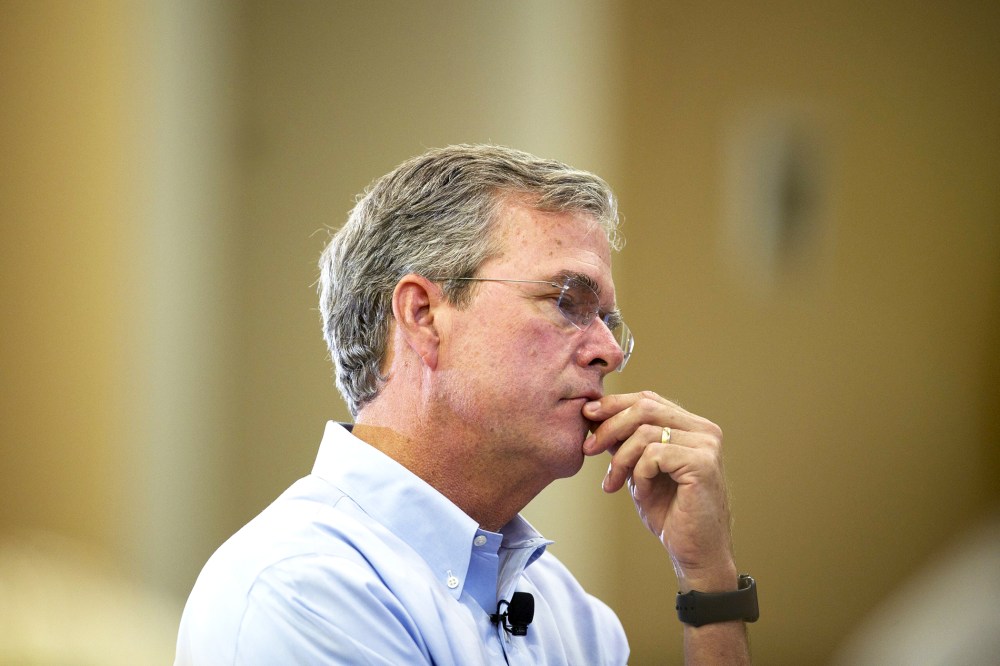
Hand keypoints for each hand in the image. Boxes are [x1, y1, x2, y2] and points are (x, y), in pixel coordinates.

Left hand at [582, 391, 736, 591]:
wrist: (695, 553)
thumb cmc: (670, 513)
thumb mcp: (640, 470)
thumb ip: (626, 442)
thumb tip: (595, 415)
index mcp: (692, 426)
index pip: (648, 399)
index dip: (614, 405)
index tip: (587, 417)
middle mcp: (704, 430)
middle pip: (645, 408)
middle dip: (609, 426)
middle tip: (589, 448)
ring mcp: (706, 445)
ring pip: (644, 432)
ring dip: (620, 459)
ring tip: (615, 482)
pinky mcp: (702, 464)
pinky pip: (653, 455)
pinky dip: (638, 474)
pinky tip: (641, 493)